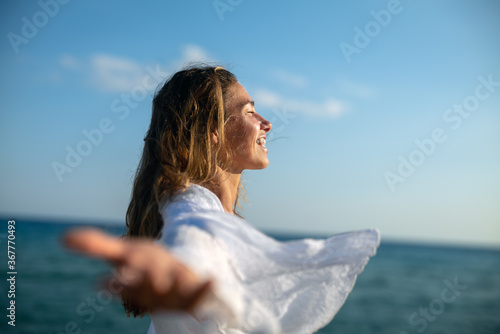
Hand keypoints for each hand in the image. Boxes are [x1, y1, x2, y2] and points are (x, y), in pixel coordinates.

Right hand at [63, 228, 212, 313]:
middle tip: (130, 281)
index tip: (101, 284)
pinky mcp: (193, 295)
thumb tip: (63, 236)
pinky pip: (201, 293)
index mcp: (133, 280)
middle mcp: (152, 288)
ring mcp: (174, 292)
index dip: (111, 284)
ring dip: (168, 285)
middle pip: (144, 286)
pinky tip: (212, 280)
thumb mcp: (122, 253)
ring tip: (166, 283)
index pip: (119, 283)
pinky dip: (205, 288)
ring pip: (171, 290)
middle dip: (138, 283)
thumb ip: (96, 246)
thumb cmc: (144, 266)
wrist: (174, 282)